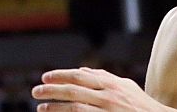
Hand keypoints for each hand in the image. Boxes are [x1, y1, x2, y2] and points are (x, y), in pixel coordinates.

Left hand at [32, 68, 165, 111]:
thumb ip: (103, 76)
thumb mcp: (124, 86)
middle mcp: (109, 96)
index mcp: (111, 83)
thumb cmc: (141, 105)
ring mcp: (109, 111)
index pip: (79, 76)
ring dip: (55, 108)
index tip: (44, 78)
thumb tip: (81, 70)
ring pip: (75, 108)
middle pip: (73, 91)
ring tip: (41, 109)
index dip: (60, 76)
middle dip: (51, 91)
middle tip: (35, 92)